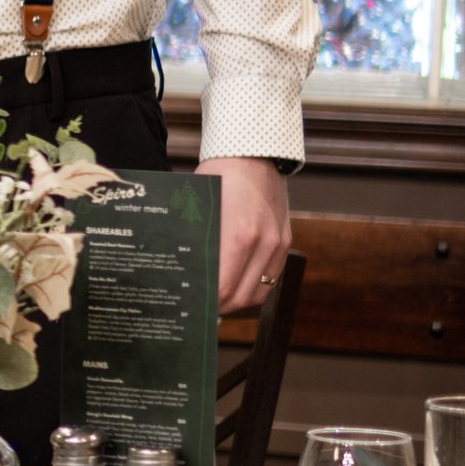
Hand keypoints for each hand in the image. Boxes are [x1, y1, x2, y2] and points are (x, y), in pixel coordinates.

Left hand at [199, 156, 290, 313]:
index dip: (206, 302)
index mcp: (238, 235)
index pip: (222, 287)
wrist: (253, 156)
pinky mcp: (285, 242)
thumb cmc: (219, 178)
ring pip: (259, 292)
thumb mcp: (198, 206)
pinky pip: (271, 278)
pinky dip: (254, 288)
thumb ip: (194, 240)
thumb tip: (180, 272)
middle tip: (200, 309)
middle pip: (241, 297)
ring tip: (217, 301)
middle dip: (219, 307)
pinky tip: (236, 286)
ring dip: (237, 301)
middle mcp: (262, 243)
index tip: (192, 307)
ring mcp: (277, 244)